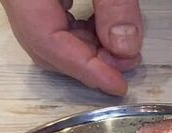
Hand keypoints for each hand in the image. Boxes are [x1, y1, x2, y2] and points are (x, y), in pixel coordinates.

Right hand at [0, 0, 143, 95]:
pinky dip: (81, 32)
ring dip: (87, 49)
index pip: (47, 42)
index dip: (85, 69)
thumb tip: (124, 48)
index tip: (118, 86)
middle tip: (126, 65)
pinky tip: (105, 30)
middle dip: (88, 63)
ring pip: (48, 36)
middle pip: (45, 45)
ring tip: (123, 49)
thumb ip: (114, 5)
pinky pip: (52, 20)